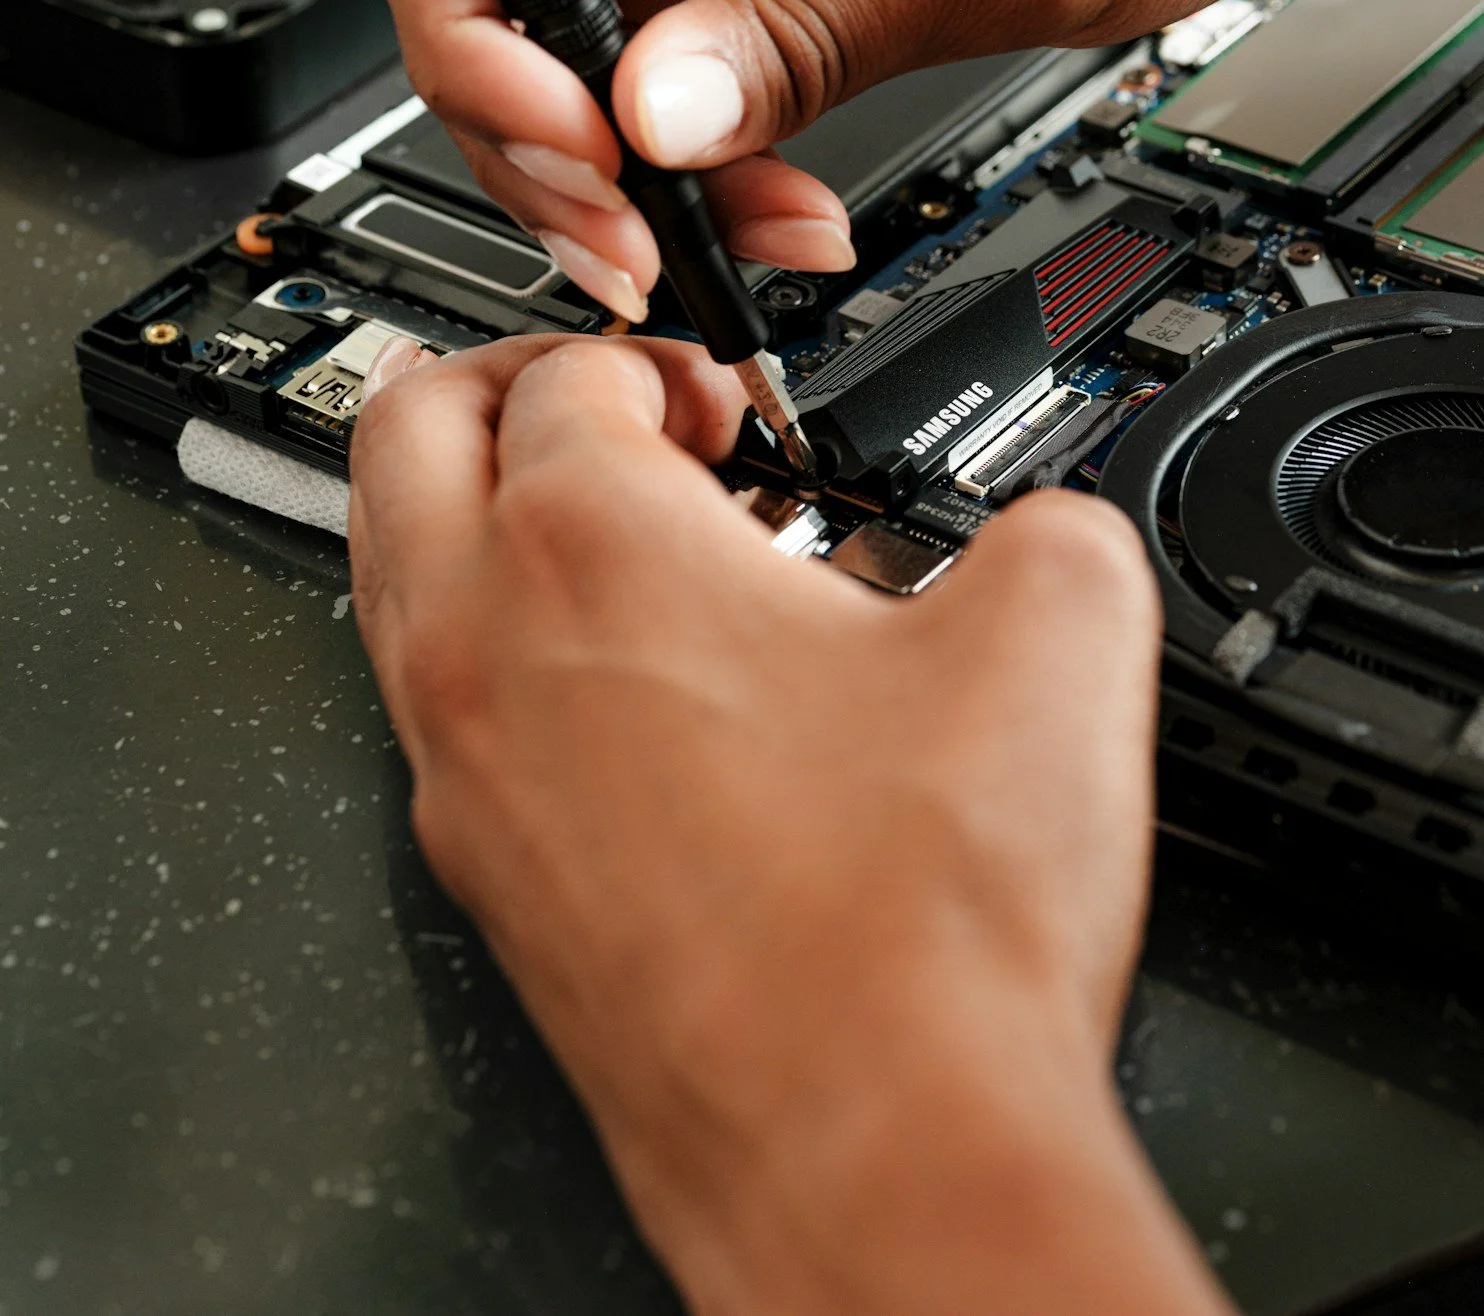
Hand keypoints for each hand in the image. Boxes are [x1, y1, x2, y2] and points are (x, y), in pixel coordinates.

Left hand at [350, 334, 1229, 1315]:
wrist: (878, 1155)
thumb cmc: (919, 932)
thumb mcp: (1061, 624)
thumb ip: (1047, 519)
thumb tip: (1047, 529)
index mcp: (589, 546)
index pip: (568, 368)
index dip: (665, 355)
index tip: (732, 395)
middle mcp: (486, 654)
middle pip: (405, 437)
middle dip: (500, 380)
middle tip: (616, 406)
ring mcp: (465, 783)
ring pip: (394, 579)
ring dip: (481, 515)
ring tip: (615, 529)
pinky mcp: (490, 890)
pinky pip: (442, 714)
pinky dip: (503, 652)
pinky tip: (636, 692)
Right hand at [364, 0, 1422, 309]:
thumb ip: (808, 38)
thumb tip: (648, 122)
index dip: (469, 17)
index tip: (553, 141)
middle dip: (548, 117)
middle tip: (631, 245)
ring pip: (602, 17)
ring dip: (641, 150)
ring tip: (737, 248)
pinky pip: (699, 34)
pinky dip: (717, 133)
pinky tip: (776, 205)